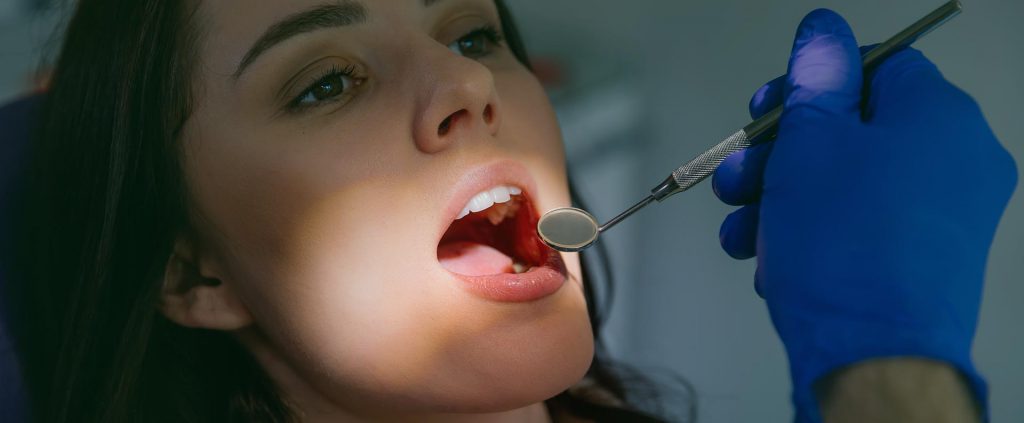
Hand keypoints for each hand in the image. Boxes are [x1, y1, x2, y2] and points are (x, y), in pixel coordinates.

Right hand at [711, 9, 1016, 421]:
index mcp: (940, 118)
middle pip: (855, 130)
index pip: (878, 67)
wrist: (874, 358)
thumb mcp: (811, 143)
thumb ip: (815, 79)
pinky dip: (813, 234)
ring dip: (783, 198)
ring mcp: (943, 217)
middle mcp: (956, 162)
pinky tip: (770, 257)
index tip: (769, 108)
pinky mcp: (923, 261)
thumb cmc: (844, 245)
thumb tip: (822, 31)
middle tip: (742, 174)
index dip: (813, 83)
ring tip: (744, 228)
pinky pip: (861, 227)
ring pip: (849, 183)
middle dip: (782, 152)